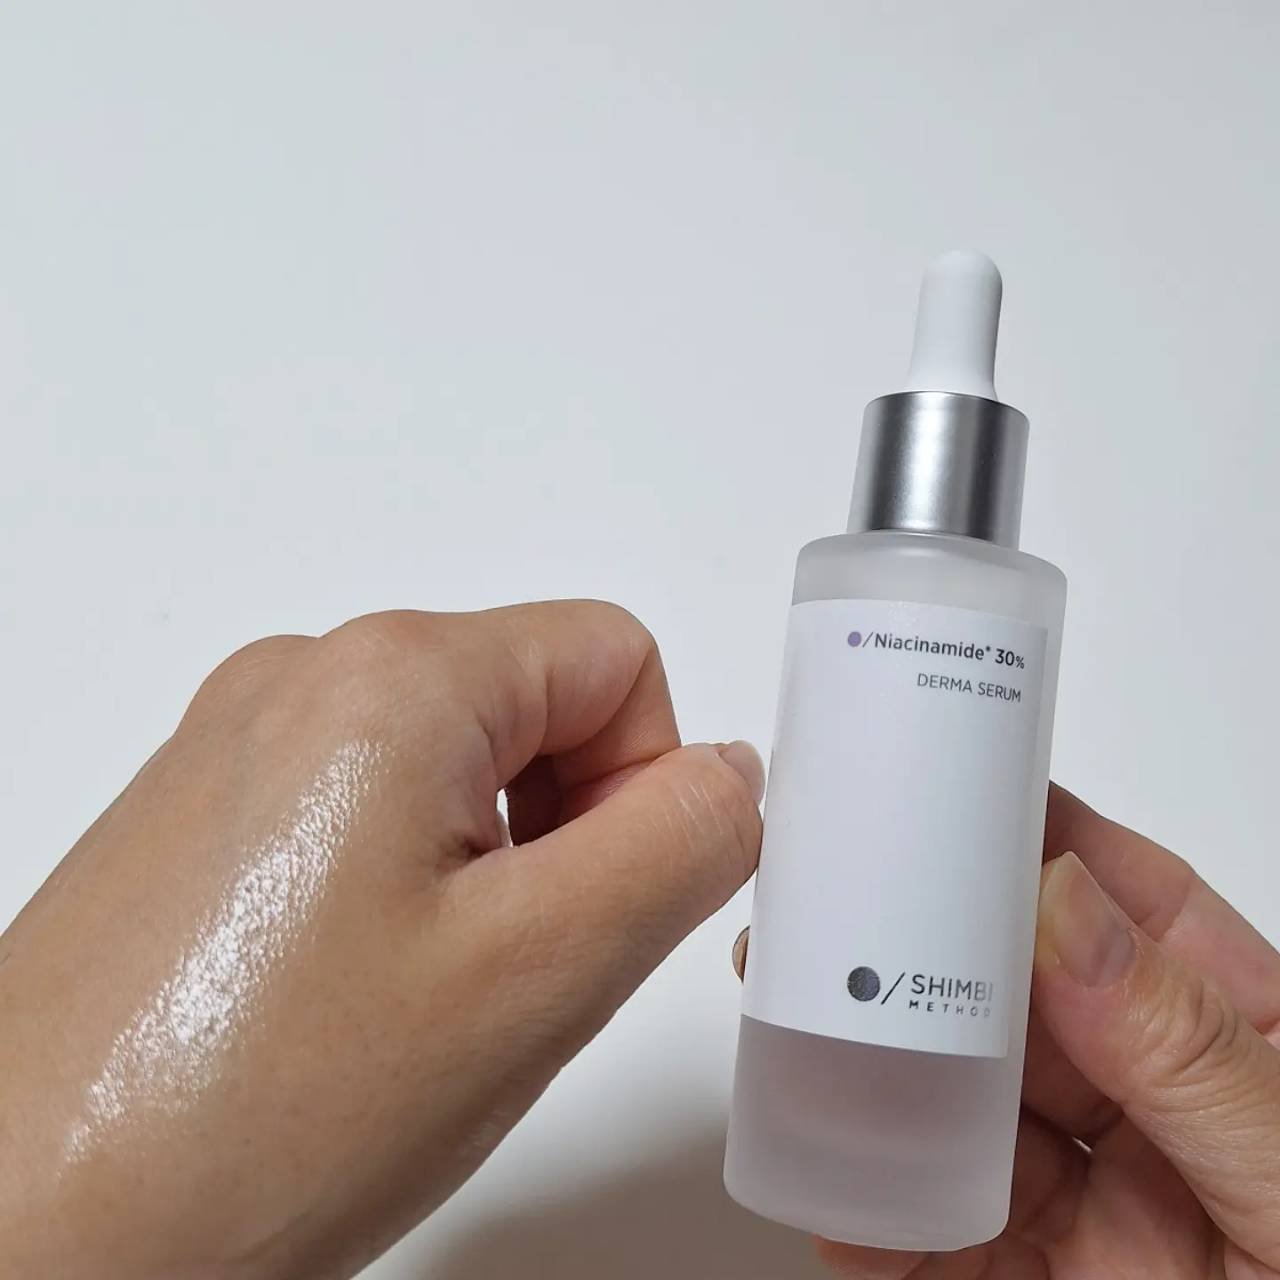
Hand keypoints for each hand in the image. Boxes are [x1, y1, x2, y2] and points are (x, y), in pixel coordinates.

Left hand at [0, 602, 764, 1279]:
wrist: (22, 1233)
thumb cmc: (245, 1120)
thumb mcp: (540, 972)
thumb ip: (680, 847)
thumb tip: (730, 780)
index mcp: (390, 676)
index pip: (618, 657)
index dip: (645, 784)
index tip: (592, 904)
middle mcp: (299, 679)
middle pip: (533, 703)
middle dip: (565, 829)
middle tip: (509, 967)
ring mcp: (236, 746)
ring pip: (456, 763)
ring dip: (487, 868)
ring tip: (421, 997)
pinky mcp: (203, 816)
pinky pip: (366, 809)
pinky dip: (405, 888)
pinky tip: (352, 997)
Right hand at [735, 787, 1279, 1278]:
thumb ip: (1192, 1055)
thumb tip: (1065, 905)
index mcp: (1248, 1058)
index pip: (1140, 914)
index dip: (1048, 842)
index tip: (959, 787)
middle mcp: (1161, 1119)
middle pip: (1025, 1002)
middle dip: (932, 947)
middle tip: (840, 901)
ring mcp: (1096, 1209)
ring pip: (965, 1109)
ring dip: (882, 1066)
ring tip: (802, 1019)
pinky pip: (935, 1240)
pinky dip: (870, 1212)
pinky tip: (828, 1179)